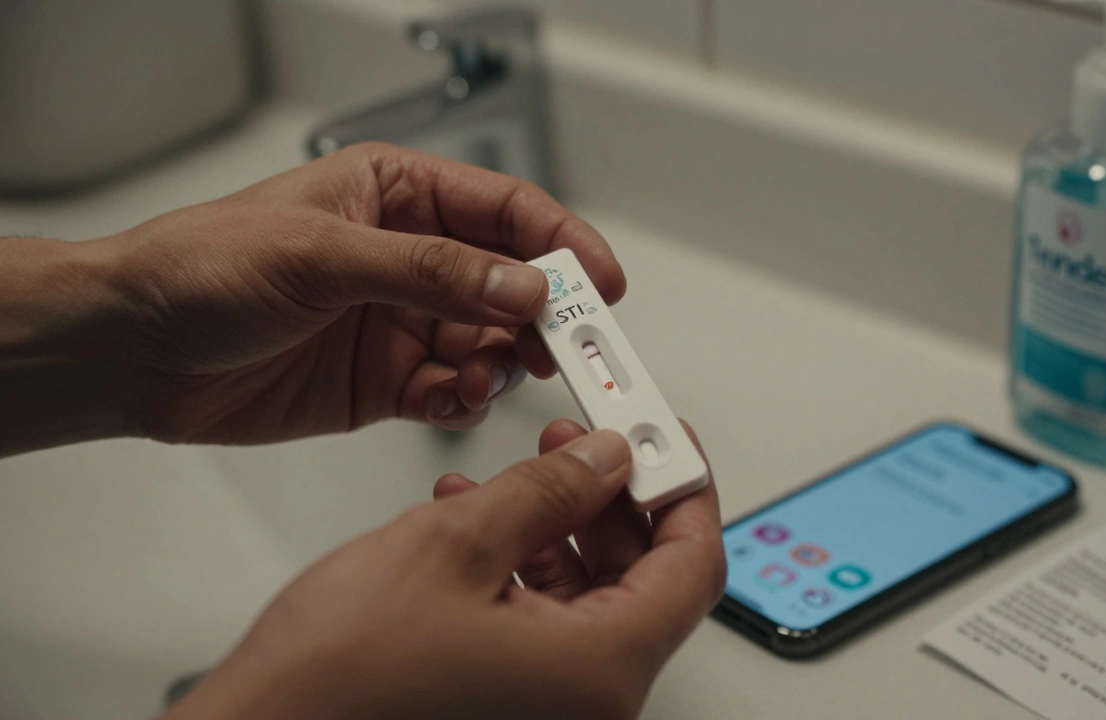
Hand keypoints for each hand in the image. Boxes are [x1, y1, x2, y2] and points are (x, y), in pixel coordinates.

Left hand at [0, 143, 623, 451]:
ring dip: (504, 361)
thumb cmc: (204, 268)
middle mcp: (410, 258)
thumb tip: (522, 285)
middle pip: (512, 280)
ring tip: (485, 374)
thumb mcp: (322, 254)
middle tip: (571, 347)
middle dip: (546, 313)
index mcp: (397, 196)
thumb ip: (430, 271)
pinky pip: (454, 390)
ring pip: (491, 341)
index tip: (601, 283)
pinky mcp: (389, 381)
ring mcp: (402, 321)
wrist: (136, 351)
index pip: (506, 211)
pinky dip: (466, 398)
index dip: (562, 244)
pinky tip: (452, 397)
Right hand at [162, 421, 724, 719]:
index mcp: (599, 670)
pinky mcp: (508, 705)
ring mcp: (547, 707)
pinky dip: (524, 565)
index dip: (685, 489)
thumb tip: (604, 458)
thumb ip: (548, 490)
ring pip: (591, 596)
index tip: (667, 441)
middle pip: (644, 579)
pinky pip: (544, 623)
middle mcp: (587, 700)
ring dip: (561, 524)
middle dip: (614, 498)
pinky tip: (481, 519)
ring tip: (523, 470)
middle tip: (588, 441)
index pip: (693, 565)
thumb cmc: (338, 679)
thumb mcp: (455, 544)